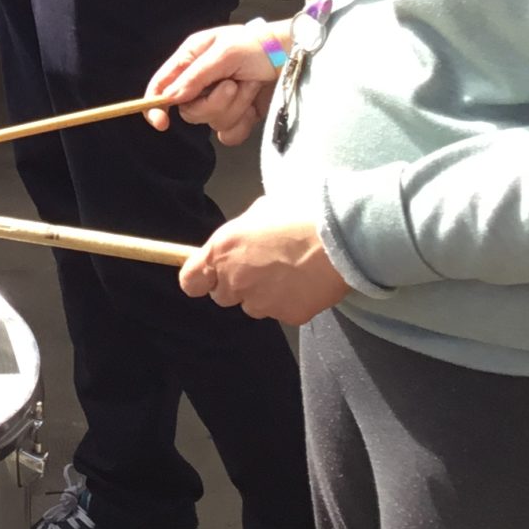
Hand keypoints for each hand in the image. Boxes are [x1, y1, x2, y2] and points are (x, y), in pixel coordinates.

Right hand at [145, 23, 282, 146]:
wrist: (294, 57)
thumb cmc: (260, 46)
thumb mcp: (225, 53)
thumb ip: (196, 76)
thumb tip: (171, 98)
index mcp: (191, 58)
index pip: (162, 84)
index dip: (156, 104)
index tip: (161, 121)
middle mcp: (201, 81)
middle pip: (189, 110)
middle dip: (213, 102)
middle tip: (232, 85)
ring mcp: (220, 100)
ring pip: (211, 122)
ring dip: (235, 106)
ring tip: (250, 86)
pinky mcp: (238, 116)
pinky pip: (229, 134)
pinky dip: (243, 122)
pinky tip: (254, 105)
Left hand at [177, 192, 351, 325]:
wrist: (338, 236)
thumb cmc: (298, 214)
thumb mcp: (258, 212)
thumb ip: (240, 234)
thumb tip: (240, 241)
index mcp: (221, 250)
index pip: (190, 282)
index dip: (200, 280)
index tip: (208, 276)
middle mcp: (235, 280)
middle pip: (222, 297)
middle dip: (237, 286)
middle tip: (261, 268)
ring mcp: (261, 301)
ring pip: (253, 306)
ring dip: (264, 295)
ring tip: (288, 273)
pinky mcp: (286, 316)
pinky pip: (281, 312)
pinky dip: (290, 302)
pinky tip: (305, 282)